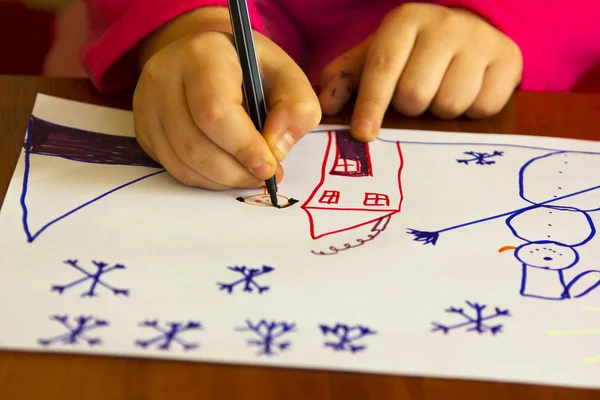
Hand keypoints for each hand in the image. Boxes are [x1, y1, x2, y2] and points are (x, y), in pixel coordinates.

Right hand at [133, 9, 320, 189]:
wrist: (208, 57)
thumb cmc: (252, 68)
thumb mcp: (287, 76)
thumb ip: (297, 108)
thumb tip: (276, 149)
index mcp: (203, 55)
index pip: (215, 112)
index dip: (244, 148)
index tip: (270, 167)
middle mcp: (165, 76)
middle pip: (195, 145)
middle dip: (236, 172)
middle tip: (264, 176)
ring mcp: (148, 104)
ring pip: (183, 163)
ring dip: (222, 180)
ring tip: (248, 174)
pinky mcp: (144, 129)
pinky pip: (174, 168)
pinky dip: (206, 179)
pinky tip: (227, 170)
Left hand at [318, 3, 522, 140]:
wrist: (469, 28)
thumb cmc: (412, 51)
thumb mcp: (375, 55)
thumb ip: (345, 78)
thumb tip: (326, 106)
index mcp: (406, 21)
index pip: (383, 68)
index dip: (371, 105)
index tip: (363, 134)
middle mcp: (445, 26)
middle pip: (416, 94)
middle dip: (410, 108)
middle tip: (414, 99)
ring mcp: (480, 41)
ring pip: (450, 104)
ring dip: (439, 112)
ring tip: (440, 94)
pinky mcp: (509, 60)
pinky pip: (483, 108)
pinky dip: (470, 112)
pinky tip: (466, 94)